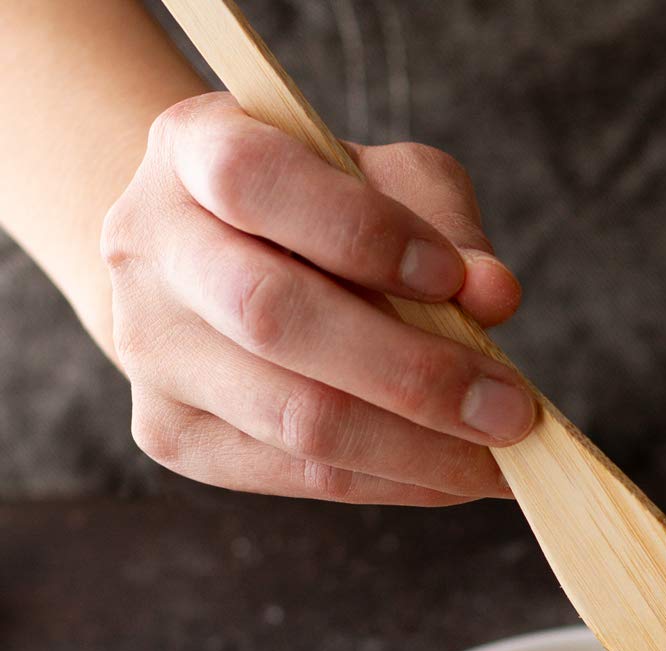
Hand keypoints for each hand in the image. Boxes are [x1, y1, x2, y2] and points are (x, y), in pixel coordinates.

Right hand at [101, 93, 533, 504]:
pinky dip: (397, 483)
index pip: (255, 181)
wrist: (227, 268)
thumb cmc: (328, 214)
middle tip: (514, 412)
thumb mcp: (391, 184)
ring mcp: (150, 350)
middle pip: (273, 317)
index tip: (456, 280)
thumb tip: (494, 295)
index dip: (363, 233)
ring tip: (503, 461)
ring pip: (294, 419)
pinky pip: (300, 477)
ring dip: (419, 451)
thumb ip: (444, 224)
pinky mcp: (173, 434)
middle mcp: (147, 247)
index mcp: (192, 148)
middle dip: (414, 374)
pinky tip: (456, 478)